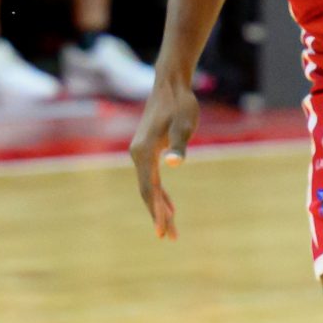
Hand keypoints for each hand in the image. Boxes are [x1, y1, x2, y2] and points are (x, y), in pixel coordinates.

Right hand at [129, 73, 198, 238]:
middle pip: (147, 192)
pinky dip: (160, 193)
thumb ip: (180, 146)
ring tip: (172, 229)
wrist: (171, 85)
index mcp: (144, 153)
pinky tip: (169, 206)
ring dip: (160, 207)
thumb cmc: (181, 105)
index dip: (155, 212)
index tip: (162, 232)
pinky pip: (151, 178)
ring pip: (149, 187)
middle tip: (170, 237)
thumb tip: (173, 164)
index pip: (148, 190)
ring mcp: (141, 153)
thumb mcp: (184, 125)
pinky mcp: (148, 150)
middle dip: (159, 215)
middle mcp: (137, 155)